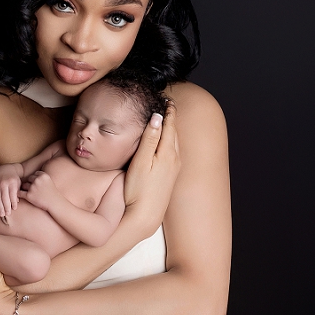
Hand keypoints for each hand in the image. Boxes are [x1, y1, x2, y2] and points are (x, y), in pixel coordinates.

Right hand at [0, 164, 21, 216]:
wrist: (5, 169)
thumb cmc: (13, 178)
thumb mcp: (18, 183)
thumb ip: (17, 192)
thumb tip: (16, 202)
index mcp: (12, 183)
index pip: (13, 194)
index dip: (13, 202)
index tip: (14, 209)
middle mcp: (3, 184)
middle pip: (5, 198)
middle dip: (6, 207)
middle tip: (8, 214)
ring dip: (0, 207)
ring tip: (2, 214)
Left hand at [18, 170, 57, 210]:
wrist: (55, 203)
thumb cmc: (52, 193)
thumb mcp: (49, 181)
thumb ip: (41, 177)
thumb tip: (31, 177)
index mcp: (43, 175)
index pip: (35, 174)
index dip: (36, 179)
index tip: (39, 184)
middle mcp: (37, 180)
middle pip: (29, 178)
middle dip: (31, 183)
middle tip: (35, 189)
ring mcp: (32, 188)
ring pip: (24, 185)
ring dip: (26, 189)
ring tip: (32, 193)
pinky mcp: (29, 195)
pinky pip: (20, 193)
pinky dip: (20, 194)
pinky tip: (23, 196)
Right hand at [123, 102, 180, 238]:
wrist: (145, 216)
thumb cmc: (139, 190)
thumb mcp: (141, 162)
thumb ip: (150, 139)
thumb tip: (157, 117)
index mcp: (168, 153)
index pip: (170, 125)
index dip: (168, 111)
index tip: (166, 99)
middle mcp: (175, 159)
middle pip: (174, 132)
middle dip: (171, 118)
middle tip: (167, 104)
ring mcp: (174, 169)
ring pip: (175, 142)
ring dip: (171, 129)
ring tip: (166, 119)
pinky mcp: (171, 177)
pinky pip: (173, 152)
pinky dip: (170, 141)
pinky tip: (165, 143)